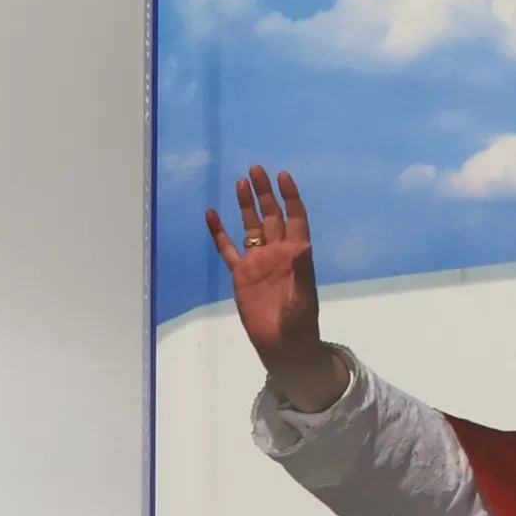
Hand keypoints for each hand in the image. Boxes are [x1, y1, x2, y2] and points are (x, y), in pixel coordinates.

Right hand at [206, 165, 346, 411]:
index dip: (290, 196)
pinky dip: (220, 233)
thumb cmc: (299, 322)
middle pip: (271, 215)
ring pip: (250, 227)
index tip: (282, 175)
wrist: (283, 345)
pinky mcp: (241, 275)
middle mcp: (277, 252)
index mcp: (296, 253)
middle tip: (256, 169)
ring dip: (246, 206)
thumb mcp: (302, 296)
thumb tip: (303, 244)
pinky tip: (212, 215)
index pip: (294, 217)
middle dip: (264, 193)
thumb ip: (301, 270)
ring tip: (240, 183)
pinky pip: (228, 249)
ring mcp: (258, 262)